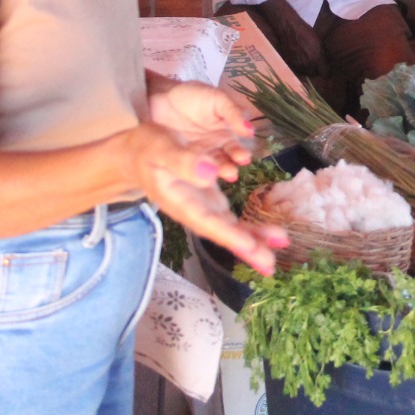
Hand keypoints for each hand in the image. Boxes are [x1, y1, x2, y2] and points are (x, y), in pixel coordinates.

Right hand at [123, 122, 286, 275]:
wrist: (134, 153)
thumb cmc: (145, 149)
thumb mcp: (160, 149)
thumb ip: (183, 161)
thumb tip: (210, 174)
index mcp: (179, 200)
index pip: (206, 222)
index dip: (228, 235)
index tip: (249, 246)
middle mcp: (192, 209)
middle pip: (221, 231)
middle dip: (246, 247)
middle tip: (271, 265)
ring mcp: (201, 206)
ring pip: (230, 226)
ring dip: (254, 238)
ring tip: (280, 245)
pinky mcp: (209, 199)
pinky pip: (231, 217)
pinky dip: (250, 225)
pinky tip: (269, 232)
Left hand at [148, 80, 257, 181]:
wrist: (160, 98)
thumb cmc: (193, 95)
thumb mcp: (218, 99)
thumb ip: (233, 113)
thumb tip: (250, 130)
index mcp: (227, 131)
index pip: (237, 146)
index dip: (241, 152)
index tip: (243, 158)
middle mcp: (216, 145)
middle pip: (225, 159)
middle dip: (230, 166)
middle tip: (232, 172)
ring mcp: (200, 153)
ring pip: (211, 165)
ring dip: (218, 171)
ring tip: (221, 176)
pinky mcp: (184, 159)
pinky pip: (193, 167)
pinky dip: (199, 173)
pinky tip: (203, 177)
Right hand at [258, 0, 327, 75]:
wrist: (289, 28)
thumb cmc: (306, 32)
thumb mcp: (319, 43)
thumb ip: (322, 55)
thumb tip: (326, 63)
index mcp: (317, 59)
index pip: (325, 74)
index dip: (326, 71)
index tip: (326, 68)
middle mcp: (308, 65)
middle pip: (314, 74)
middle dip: (316, 70)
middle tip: (316, 63)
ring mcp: (298, 65)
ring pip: (305, 73)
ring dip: (307, 69)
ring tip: (307, 60)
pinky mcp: (289, 64)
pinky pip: (297, 70)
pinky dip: (299, 67)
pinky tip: (299, 59)